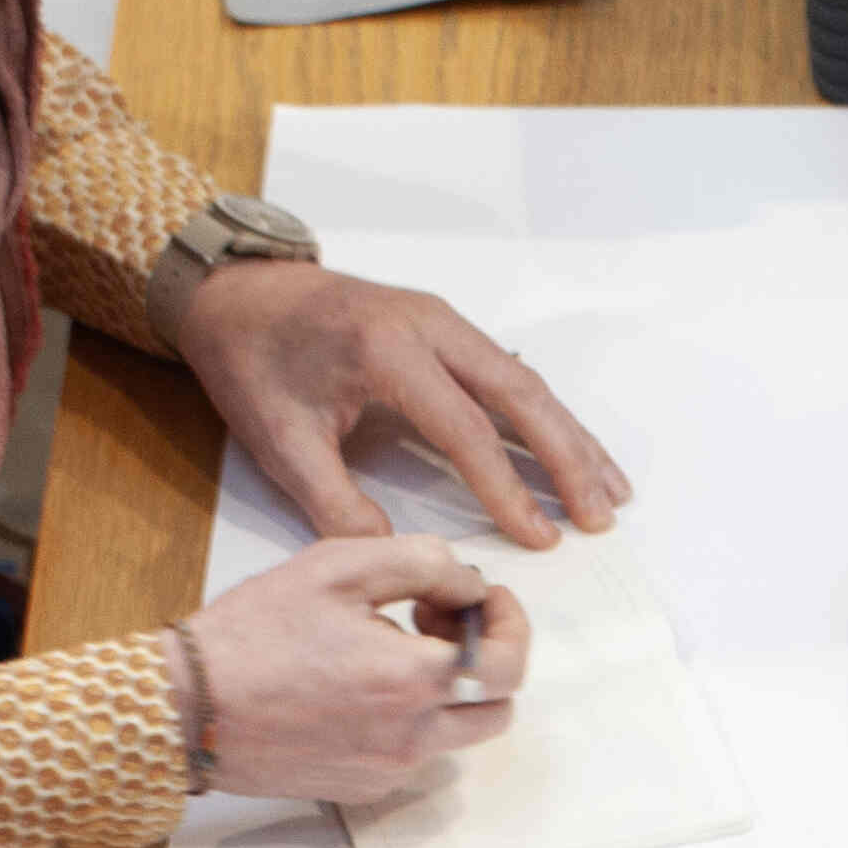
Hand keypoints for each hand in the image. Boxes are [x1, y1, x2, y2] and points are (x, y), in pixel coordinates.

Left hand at [171, 260, 625, 549]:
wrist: (234, 291)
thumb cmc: (252, 361)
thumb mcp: (279, 439)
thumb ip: (336, 503)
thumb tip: (396, 556)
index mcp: (387, 350)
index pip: (465, 430)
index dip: (506, 490)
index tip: (539, 539)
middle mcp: (428, 326)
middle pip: (520, 395)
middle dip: (567, 460)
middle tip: (600, 518)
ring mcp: (442, 322)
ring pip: (526, 381)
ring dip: (572, 437)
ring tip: (613, 492)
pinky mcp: (445, 330)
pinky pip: (510, 373)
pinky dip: (547, 416)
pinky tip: (574, 451)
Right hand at [180, 536, 533, 804]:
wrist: (188, 707)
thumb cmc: (253, 633)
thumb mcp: (336, 566)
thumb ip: (420, 562)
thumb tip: (470, 584)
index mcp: (412, 680)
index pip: (509, 665)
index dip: (509, 624)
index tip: (482, 598)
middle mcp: (412, 737)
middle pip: (496, 708)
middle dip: (487, 659)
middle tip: (439, 622)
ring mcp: (389, 770)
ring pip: (457, 734)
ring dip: (447, 690)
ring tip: (392, 649)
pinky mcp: (364, 788)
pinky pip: (413, 753)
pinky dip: (408, 717)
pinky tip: (358, 684)